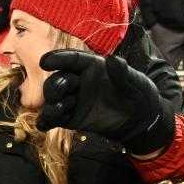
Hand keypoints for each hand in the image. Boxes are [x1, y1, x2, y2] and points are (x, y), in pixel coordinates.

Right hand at [37, 50, 174, 154]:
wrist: (140, 121)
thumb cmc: (140, 95)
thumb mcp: (135, 82)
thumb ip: (122, 73)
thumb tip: (114, 59)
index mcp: (93, 67)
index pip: (73, 60)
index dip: (59, 59)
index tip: (45, 62)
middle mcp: (79, 81)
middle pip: (58, 80)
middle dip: (53, 85)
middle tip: (58, 92)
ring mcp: (74, 100)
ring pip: (53, 99)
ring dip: (49, 104)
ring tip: (55, 111)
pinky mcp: (71, 118)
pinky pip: (54, 118)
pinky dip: (46, 120)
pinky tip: (43, 124)